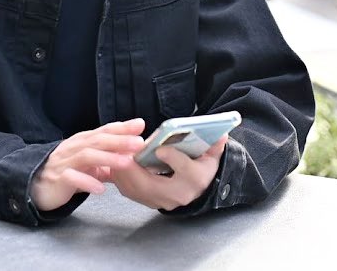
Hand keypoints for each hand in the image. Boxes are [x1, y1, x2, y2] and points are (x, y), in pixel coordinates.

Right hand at [30, 118, 146, 211]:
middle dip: (119, 140)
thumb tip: (131, 156)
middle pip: (97, 140)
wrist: (35, 187)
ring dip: (108, 159)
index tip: (140, 124)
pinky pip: (72, 179)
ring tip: (127, 163)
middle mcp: (73, 148)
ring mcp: (64, 163)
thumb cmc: (65, 172)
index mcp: (82, 142)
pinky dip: (87, 182)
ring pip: (86, 156)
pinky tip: (100, 189)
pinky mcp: (57, 179)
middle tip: (139, 142)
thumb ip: (106, 159)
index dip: (122, 127)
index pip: (103, 131)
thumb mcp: (88, 163)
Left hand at [111, 136, 226, 210]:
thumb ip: (215, 145)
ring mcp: (161, 201)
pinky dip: (120, 177)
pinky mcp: (148, 201)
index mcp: (195, 180)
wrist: (197, 190)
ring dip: (124, 172)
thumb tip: (221, 134)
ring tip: (115, 154)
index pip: (186, 171)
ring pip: (137, 190)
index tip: (161, 148)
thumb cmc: (201, 168)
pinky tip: (115, 162)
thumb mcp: (211, 156)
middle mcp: (177, 195)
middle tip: (125, 150)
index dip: (174, 159)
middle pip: (152, 185)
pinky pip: (130, 191)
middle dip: (135, 168)